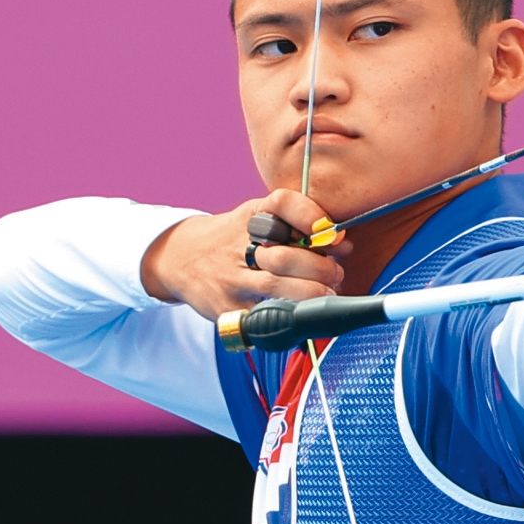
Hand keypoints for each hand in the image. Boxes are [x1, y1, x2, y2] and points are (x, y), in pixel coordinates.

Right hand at [141, 190, 351, 321]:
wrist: (180, 258)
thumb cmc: (233, 239)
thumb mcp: (257, 220)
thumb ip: (298, 229)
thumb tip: (343, 245)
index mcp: (251, 216)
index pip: (282, 204)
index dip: (310, 216)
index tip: (330, 233)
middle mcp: (239, 244)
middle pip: (285, 255)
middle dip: (319, 268)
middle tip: (335, 274)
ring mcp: (230, 278)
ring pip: (275, 287)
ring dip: (310, 294)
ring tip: (325, 295)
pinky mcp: (225, 308)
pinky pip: (260, 318)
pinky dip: (284, 320)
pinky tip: (299, 318)